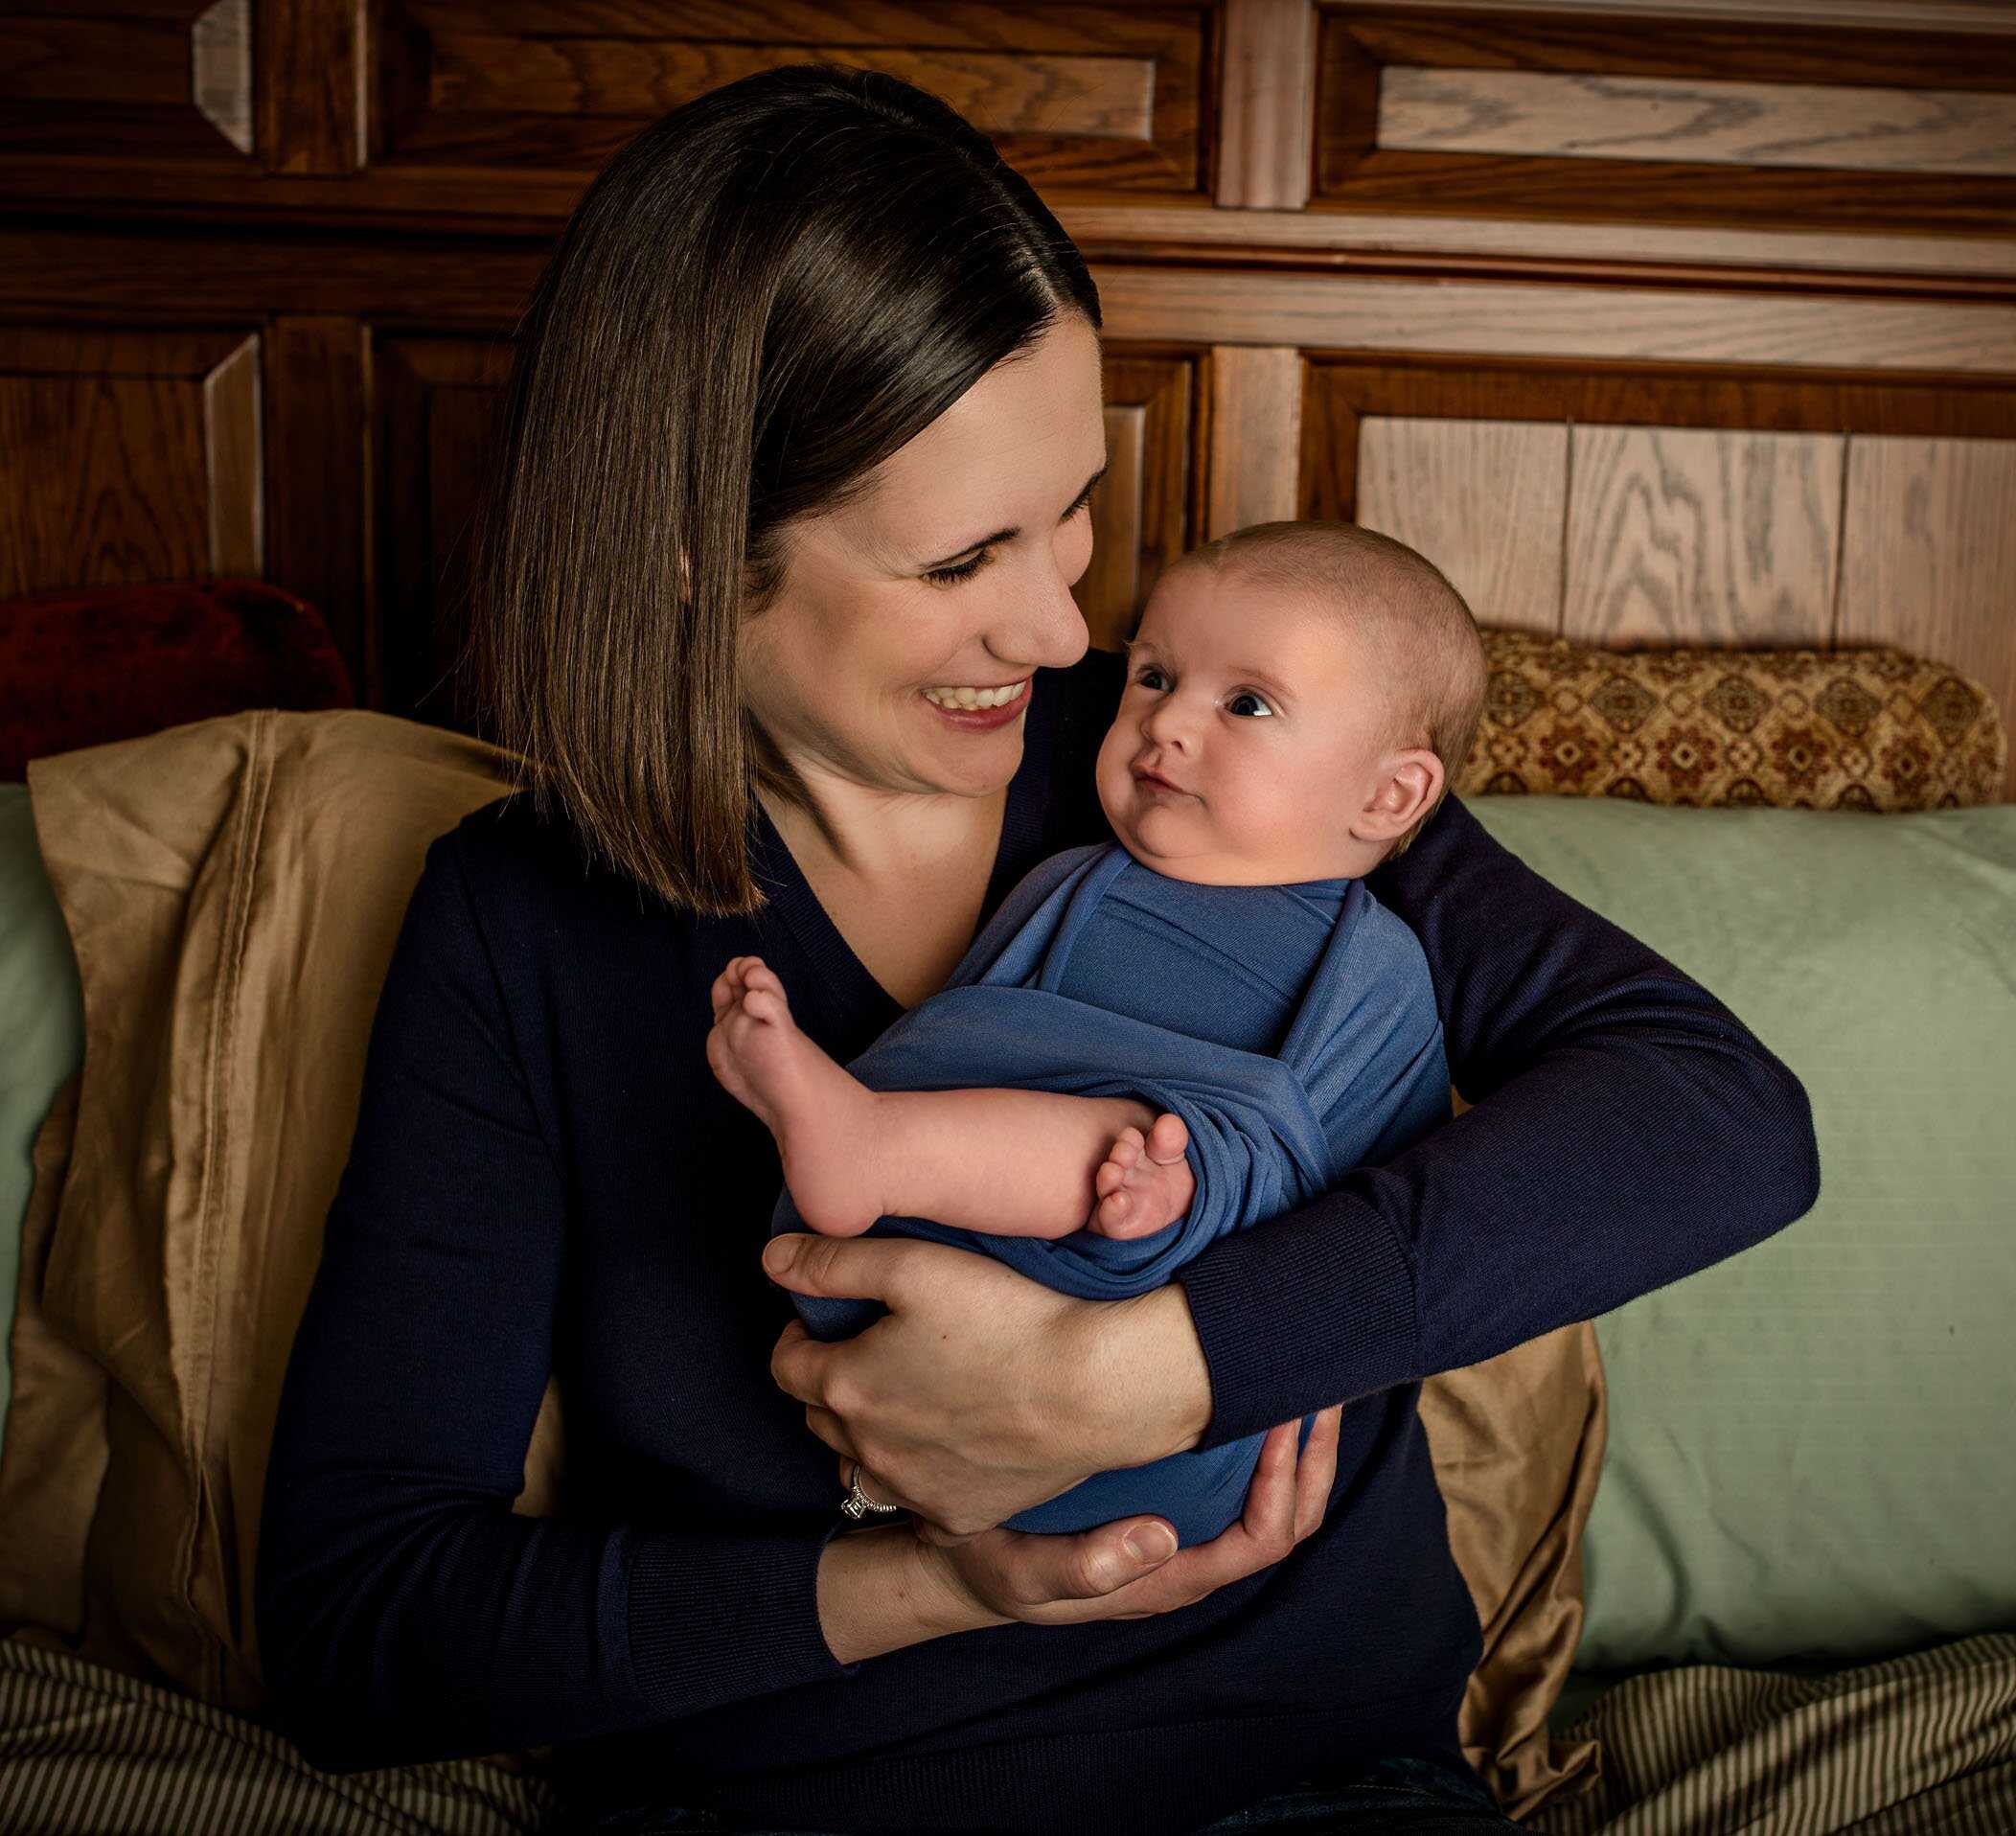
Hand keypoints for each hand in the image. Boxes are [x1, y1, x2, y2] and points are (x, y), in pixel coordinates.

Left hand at [763, 1233, 1211, 1535]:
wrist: (1095, 1387)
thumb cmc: (1007, 1315)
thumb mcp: (912, 1265)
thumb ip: (833, 1261)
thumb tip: (773, 1259)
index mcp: (846, 1386)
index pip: (785, 1364)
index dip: (800, 1333)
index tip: (831, 1316)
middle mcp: (868, 1450)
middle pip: (819, 1416)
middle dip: (833, 1382)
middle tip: (874, 1349)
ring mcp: (913, 1491)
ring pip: (861, 1467)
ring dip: (869, 1435)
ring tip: (909, 1398)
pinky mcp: (960, 1518)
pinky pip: (918, 1504)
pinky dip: (920, 1477)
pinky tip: (950, 1446)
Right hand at [915, 1406, 1343, 1627]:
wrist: (958, 1553)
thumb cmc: (989, 1562)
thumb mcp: (1018, 1571)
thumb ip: (1082, 1567)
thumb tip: (1161, 1539)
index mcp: (1169, 1577)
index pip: (1261, 1540)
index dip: (1284, 1483)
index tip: (1281, 1420)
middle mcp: (1190, 1554)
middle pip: (1289, 1517)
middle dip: (1314, 1453)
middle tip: (1319, 1383)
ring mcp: (1185, 1527)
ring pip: (1273, 1494)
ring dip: (1297, 1439)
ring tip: (1302, 1373)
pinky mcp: (1168, 1496)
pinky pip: (1237, 1471)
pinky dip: (1258, 1428)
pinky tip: (1249, 1377)